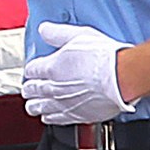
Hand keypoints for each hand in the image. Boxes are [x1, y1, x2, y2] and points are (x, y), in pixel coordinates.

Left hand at [19, 22, 134, 123]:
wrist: (121, 79)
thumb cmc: (104, 58)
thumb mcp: (78, 35)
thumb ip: (58, 33)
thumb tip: (45, 29)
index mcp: (51, 68)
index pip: (32, 70)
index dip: (31, 69)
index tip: (32, 70)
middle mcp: (54, 88)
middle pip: (33, 90)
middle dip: (29, 89)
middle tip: (27, 89)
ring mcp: (64, 103)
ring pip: (41, 107)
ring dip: (34, 106)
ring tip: (31, 106)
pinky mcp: (77, 116)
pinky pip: (57, 119)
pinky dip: (49, 118)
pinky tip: (48, 118)